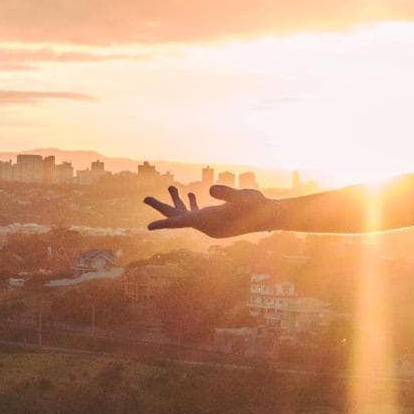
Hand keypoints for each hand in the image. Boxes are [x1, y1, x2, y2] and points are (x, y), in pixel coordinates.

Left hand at [143, 184, 273, 237]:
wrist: (269, 215)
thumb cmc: (257, 206)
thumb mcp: (243, 197)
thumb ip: (226, 193)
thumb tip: (210, 189)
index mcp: (209, 222)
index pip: (182, 223)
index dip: (164, 224)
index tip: (149, 226)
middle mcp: (206, 225)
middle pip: (178, 217)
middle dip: (162, 207)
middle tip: (145, 198)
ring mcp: (211, 222)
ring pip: (187, 213)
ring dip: (177, 201)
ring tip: (171, 186)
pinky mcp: (216, 218)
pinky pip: (197, 212)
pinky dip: (190, 203)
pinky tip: (188, 193)